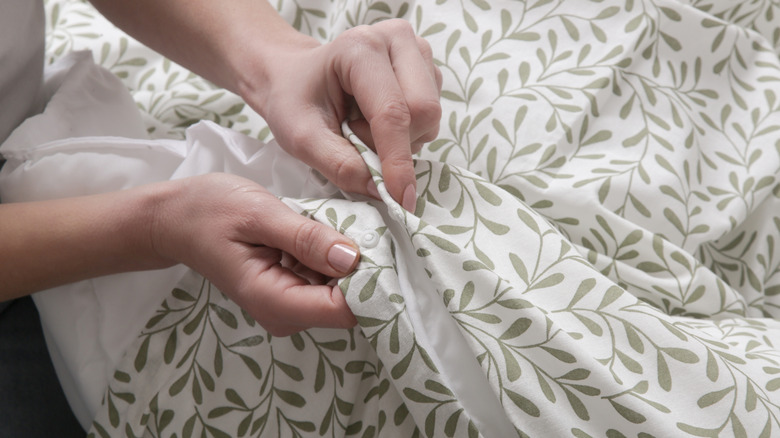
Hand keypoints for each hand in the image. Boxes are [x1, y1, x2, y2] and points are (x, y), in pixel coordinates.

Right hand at [153, 173, 359, 335]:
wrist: (176, 219)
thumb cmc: (210, 211)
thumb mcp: (260, 214)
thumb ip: (306, 238)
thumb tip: (353, 258)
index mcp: (275, 301)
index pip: (345, 310)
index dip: (369, 280)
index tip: (376, 245)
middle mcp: (286, 315)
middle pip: (348, 303)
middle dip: (361, 267)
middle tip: (354, 224)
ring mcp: (290, 306)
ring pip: (342, 290)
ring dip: (347, 258)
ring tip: (331, 223)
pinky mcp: (292, 292)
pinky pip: (328, 279)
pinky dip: (333, 255)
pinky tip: (320, 231)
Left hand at [241, 19, 442, 212]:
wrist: (293, 78)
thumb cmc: (293, 101)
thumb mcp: (302, 138)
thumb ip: (340, 166)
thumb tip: (383, 192)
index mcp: (360, 48)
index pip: (393, 112)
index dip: (397, 161)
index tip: (400, 200)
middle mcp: (396, 39)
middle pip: (424, 112)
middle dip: (396, 146)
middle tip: (356, 142)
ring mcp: (417, 51)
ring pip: (431, 117)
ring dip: (400, 141)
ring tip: (362, 129)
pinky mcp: (427, 68)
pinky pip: (432, 117)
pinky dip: (407, 134)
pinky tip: (378, 123)